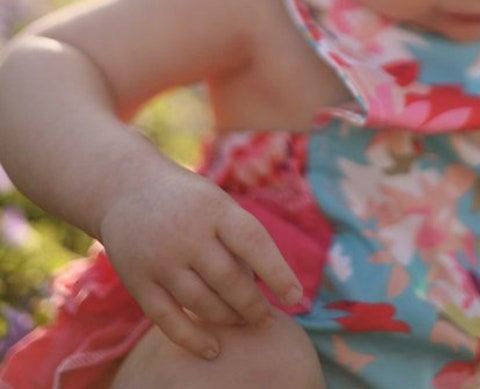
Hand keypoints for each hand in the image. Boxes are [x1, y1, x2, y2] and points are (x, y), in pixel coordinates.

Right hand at [98, 164, 302, 359]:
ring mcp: (160, 259)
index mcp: (213, 208)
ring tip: (243, 322)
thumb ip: (237, 239)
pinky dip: (193, 339)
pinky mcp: (138, 281)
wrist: (125, 188)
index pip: (253, 242)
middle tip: (265, 317)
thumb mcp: (215, 203)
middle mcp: (186, 234)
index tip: (296, 296)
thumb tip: (264, 286)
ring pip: (202, 302)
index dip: (277, 272)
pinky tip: (213, 348)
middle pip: (228, 280)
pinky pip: (168, 319)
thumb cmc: (187, 201)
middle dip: (252, 304)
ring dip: (228, 318)